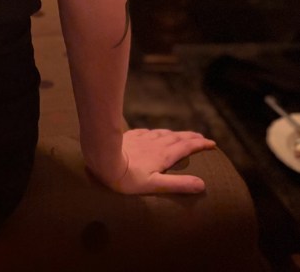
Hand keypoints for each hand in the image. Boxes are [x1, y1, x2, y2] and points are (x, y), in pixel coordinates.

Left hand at [88, 128, 217, 194]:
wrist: (103, 160)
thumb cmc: (128, 178)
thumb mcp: (156, 185)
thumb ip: (178, 184)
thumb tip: (202, 184)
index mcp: (164, 155)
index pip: (186, 147)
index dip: (200, 145)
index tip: (212, 143)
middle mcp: (155, 144)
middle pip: (177, 137)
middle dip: (191, 137)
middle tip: (202, 137)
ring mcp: (142, 139)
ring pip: (163, 133)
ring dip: (175, 134)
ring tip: (181, 135)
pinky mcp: (131, 137)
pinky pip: (147, 132)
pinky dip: (156, 132)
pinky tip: (153, 133)